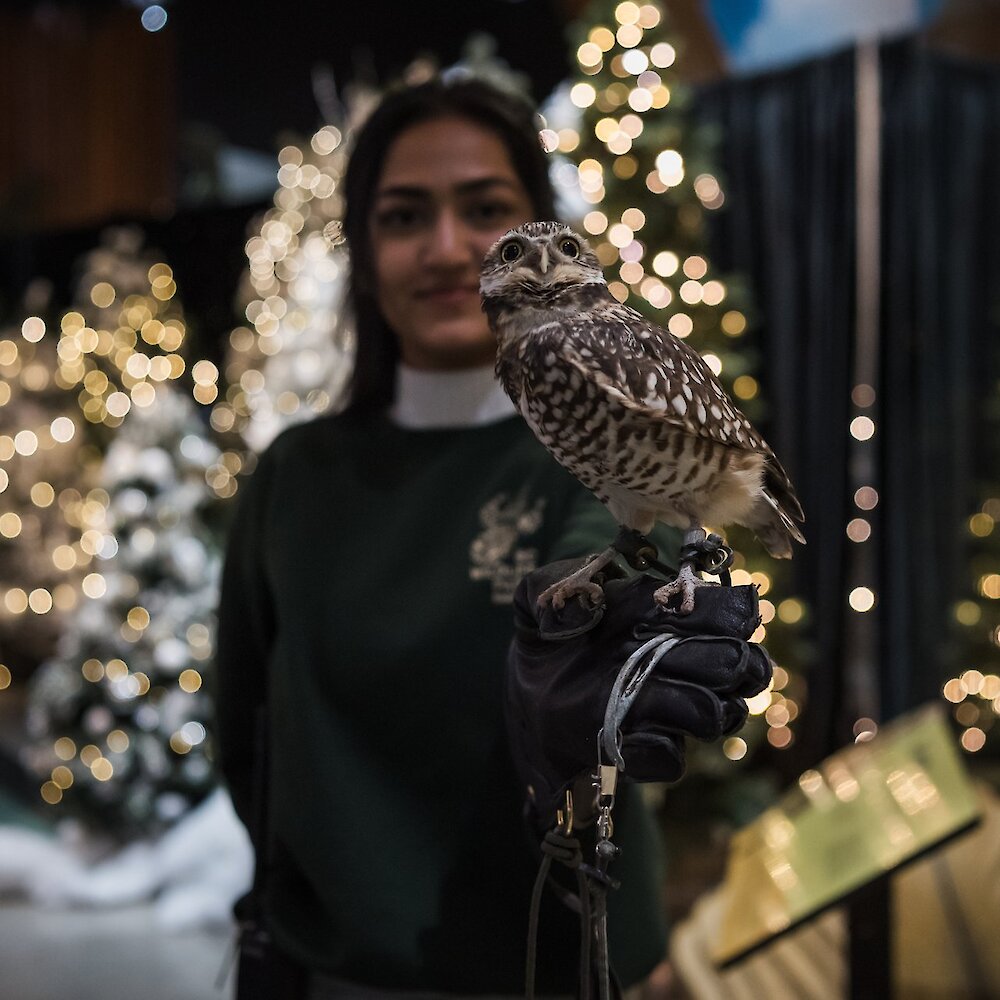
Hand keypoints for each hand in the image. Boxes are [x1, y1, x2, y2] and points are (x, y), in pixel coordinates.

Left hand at [506, 558, 771, 828]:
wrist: (524, 700)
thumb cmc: (544, 639)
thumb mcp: (534, 598)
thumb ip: (553, 583)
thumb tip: (588, 605)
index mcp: (657, 615)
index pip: (724, 612)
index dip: (730, 614)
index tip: (704, 617)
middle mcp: (671, 660)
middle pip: (735, 664)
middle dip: (725, 663)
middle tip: (688, 660)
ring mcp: (662, 708)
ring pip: (715, 713)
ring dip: (700, 708)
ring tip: (661, 698)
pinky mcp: (642, 750)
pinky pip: (671, 758)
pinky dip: (654, 747)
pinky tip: (626, 735)